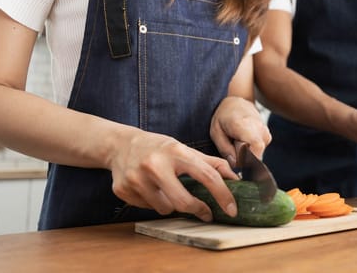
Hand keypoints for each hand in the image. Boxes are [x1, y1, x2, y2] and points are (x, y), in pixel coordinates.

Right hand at [108, 127, 239, 221]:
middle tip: (204, 211)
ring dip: (171, 205)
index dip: (223, 194)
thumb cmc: (159, 148)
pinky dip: (153, 203)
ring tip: (166, 189)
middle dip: (197, 209)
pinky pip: (148, 209)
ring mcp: (136, 178)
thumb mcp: (185, 150)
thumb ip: (211, 164)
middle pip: (183, 202)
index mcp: (176, 152)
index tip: (232, 209)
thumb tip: (236, 179)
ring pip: (165, 209)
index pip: (207, 176)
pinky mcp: (122, 189)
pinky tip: (149, 189)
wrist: (120, 145)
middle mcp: (154, 164)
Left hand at [209, 96, 271, 162]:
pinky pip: (258, 153)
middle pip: (256, 156)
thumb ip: (225, 149)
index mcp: (245, 125)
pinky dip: (249, 152)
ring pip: (257, 156)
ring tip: (236, 143)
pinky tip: (242, 142)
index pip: (255, 146)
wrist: (237, 104)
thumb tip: (237, 165)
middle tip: (232, 149)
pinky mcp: (267, 139)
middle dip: (243, 160)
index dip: (247, 160)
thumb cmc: (223, 117)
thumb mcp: (216, 132)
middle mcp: (260, 129)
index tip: (236, 164)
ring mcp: (266, 134)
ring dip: (246, 156)